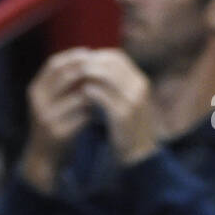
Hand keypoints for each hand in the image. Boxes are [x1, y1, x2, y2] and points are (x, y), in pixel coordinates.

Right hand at [21, 48, 94, 193]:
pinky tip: (101, 110)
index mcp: (35, 90)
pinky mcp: (59, 133)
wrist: (43, 157)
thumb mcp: (50, 100)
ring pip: (78, 96)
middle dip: (86, 70)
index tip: (90, 53)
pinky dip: (94, 111)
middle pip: (66, 76)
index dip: (72, 56)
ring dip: (94, 91)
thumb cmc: (52, 123)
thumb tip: (86, 58)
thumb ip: (61, 83)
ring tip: (106, 89)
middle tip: (103, 69)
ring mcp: (48, 118)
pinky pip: (83, 116)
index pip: (54, 64)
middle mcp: (39, 102)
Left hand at [78, 50, 156, 166]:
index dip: (98, 57)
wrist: (140, 158)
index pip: (117, 58)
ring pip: (107, 76)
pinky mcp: (123, 116)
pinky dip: (92, 92)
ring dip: (89, 75)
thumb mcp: (126, 105)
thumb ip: (115, 89)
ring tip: (76, 79)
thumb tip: (94, 75)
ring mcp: (132, 101)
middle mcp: (138, 88)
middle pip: (112, 63)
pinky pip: (104, 96)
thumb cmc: (128, 131)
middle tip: (74, 69)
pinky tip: (82, 94)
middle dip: (91, 63)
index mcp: (140, 83)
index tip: (83, 63)